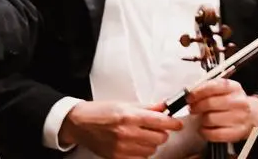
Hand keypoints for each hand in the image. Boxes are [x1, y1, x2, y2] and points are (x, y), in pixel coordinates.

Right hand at [57, 101, 181, 158]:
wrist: (80, 124)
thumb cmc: (101, 112)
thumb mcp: (126, 104)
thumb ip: (147, 107)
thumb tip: (165, 107)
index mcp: (130, 116)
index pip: (161, 122)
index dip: (173, 123)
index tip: (177, 124)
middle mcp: (127, 133)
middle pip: (160, 138)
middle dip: (162, 132)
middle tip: (156, 128)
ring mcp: (122, 147)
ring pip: (152, 149)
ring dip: (152, 143)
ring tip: (144, 135)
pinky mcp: (117, 157)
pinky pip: (140, 158)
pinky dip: (142, 152)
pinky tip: (136, 144)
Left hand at [187, 78, 257, 142]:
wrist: (252, 115)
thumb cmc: (234, 103)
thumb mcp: (226, 90)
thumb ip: (209, 88)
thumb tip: (191, 92)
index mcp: (234, 88)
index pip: (213, 86)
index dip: (198, 92)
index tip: (190, 97)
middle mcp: (238, 102)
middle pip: (209, 103)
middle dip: (196, 107)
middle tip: (193, 108)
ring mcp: (238, 117)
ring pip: (209, 119)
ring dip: (201, 120)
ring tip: (204, 118)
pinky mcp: (236, 132)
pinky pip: (212, 134)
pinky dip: (204, 131)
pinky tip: (206, 128)